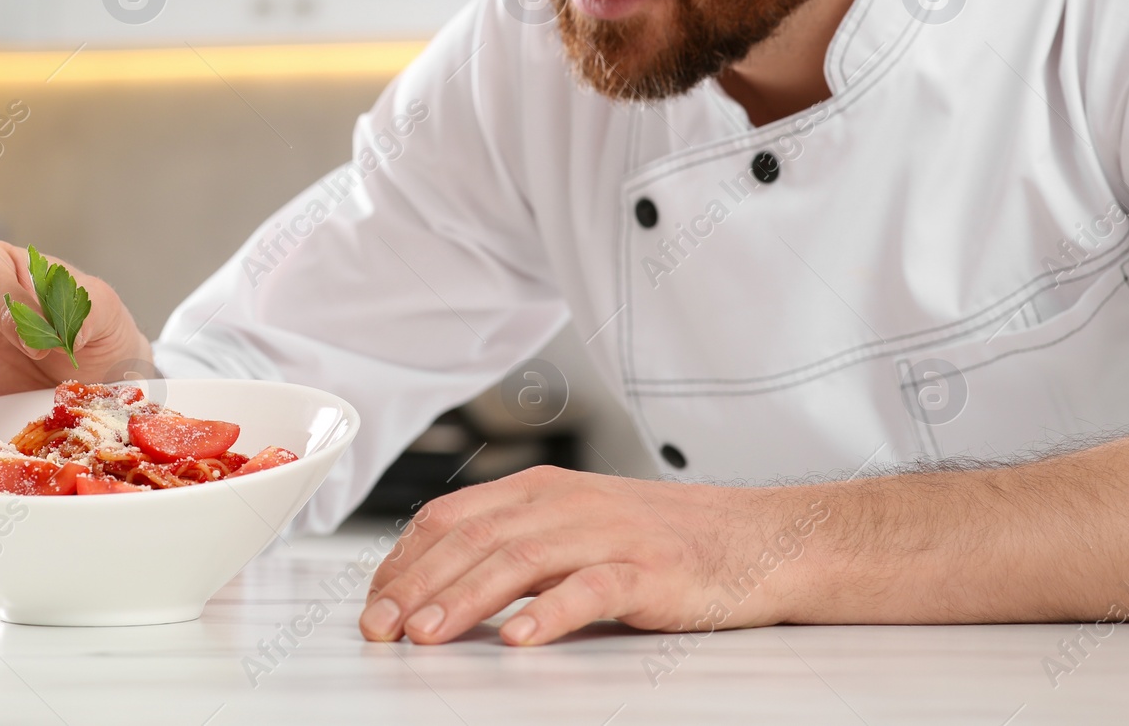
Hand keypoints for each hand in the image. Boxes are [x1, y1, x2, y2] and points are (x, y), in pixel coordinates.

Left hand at [359, 466, 821, 645]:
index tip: (372, 602)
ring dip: (465, 599)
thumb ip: (512, 543)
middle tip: (379, 627)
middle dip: (417, 585)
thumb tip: (435, 580)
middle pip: (474, 539)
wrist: (755, 538)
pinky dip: (551, 613)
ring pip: (520, 560)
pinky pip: (592, 590)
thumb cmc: (659, 539)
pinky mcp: (649, 571)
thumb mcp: (574, 525)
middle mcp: (566, 504)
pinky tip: (519, 638)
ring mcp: (608, 534)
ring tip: (427, 636)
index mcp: (540, 490)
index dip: (404, 560)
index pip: (451, 518)